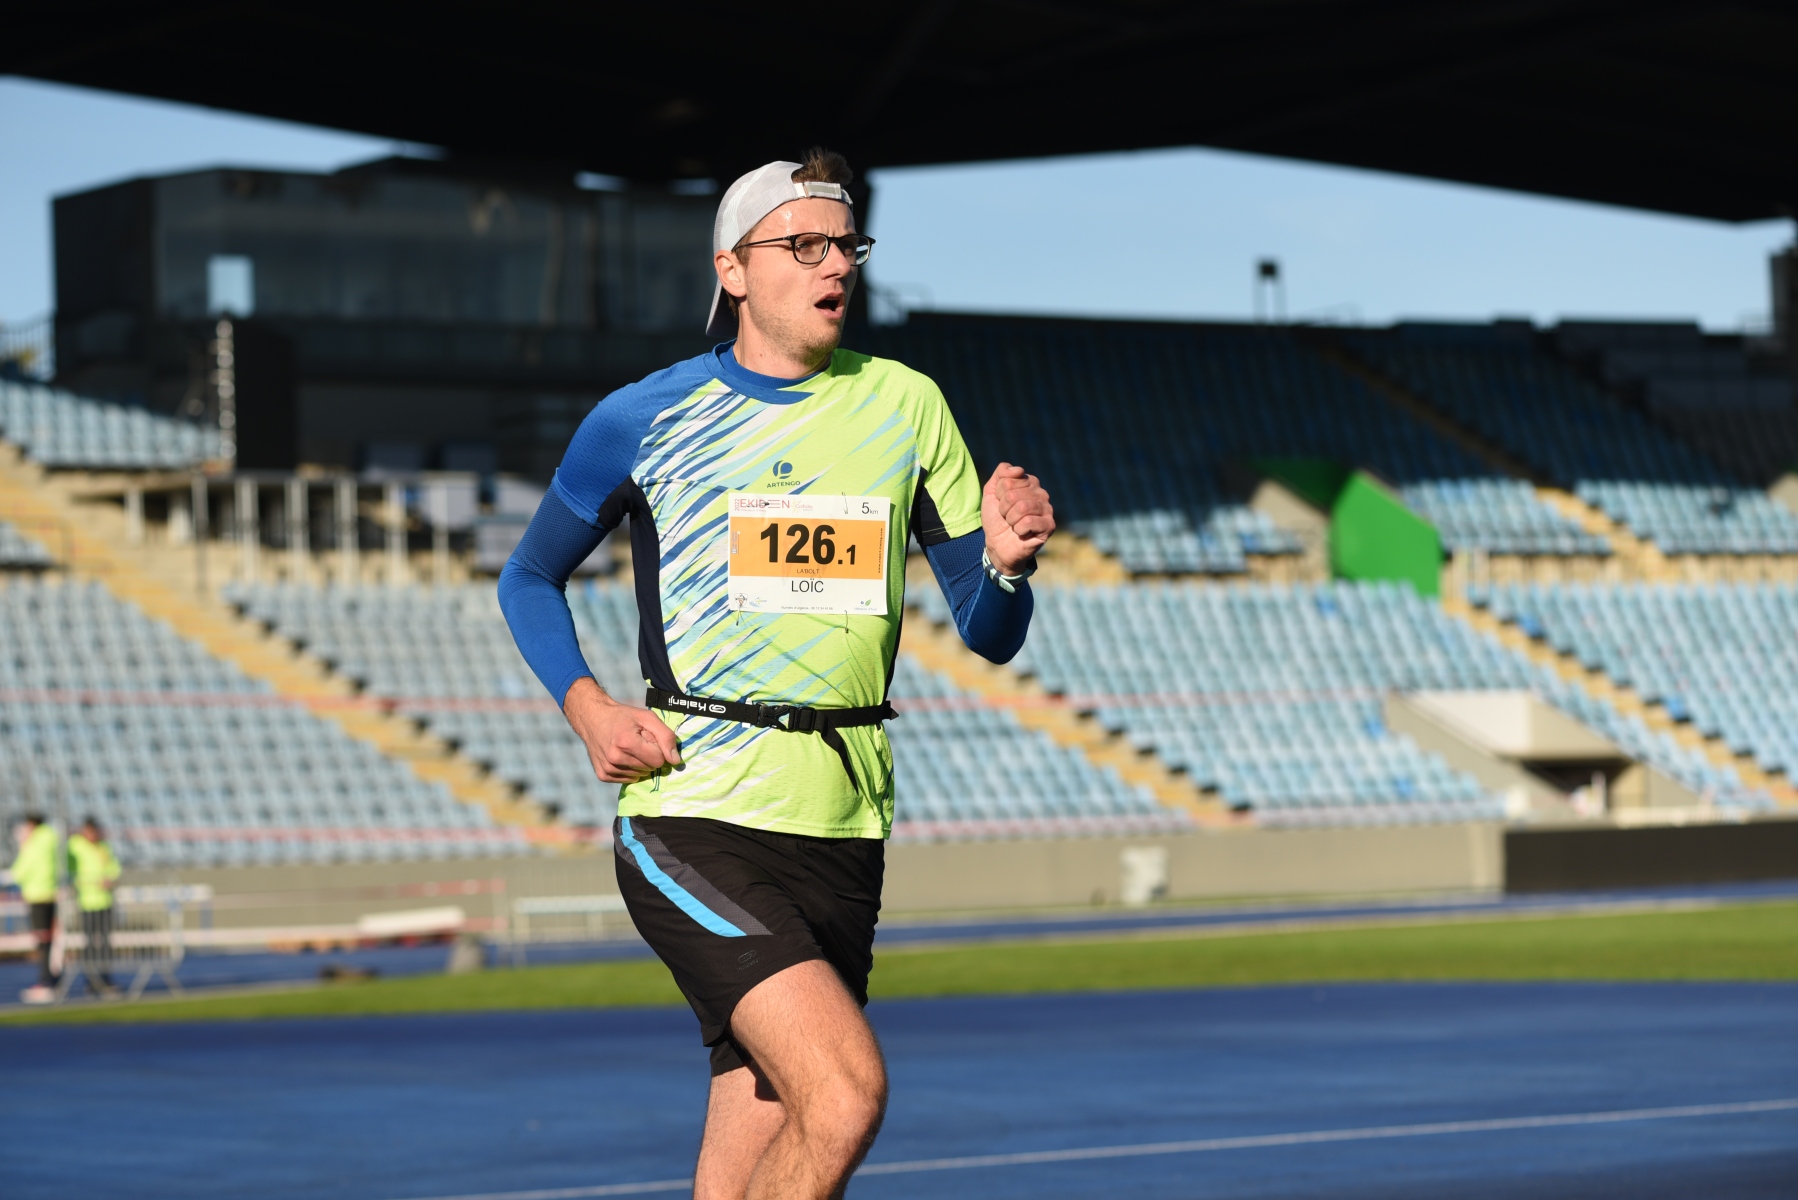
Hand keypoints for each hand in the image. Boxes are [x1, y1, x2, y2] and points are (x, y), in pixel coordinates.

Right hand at [563, 678, 682, 783]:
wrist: (592, 718)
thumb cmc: (623, 716)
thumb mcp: (647, 718)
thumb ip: (666, 737)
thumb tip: (676, 761)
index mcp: (627, 742)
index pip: (658, 760)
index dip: (657, 748)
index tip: (647, 738)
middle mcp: (615, 758)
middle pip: (649, 768)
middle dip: (648, 755)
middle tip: (637, 741)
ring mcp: (608, 768)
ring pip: (640, 776)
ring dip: (639, 763)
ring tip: (628, 748)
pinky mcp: (603, 775)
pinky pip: (628, 780)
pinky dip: (629, 769)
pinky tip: (621, 756)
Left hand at [981, 462, 1054, 575]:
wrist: (998, 545)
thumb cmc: (997, 518)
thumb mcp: (991, 492)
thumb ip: (1001, 473)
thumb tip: (1019, 470)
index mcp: (1029, 482)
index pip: (1008, 480)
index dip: (999, 495)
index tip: (1001, 504)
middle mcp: (1041, 493)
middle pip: (1013, 495)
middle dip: (1004, 509)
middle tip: (1007, 517)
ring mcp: (1047, 509)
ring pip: (1022, 507)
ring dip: (1010, 519)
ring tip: (1014, 524)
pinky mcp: (1050, 525)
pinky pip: (1029, 521)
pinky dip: (1019, 529)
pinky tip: (1022, 533)